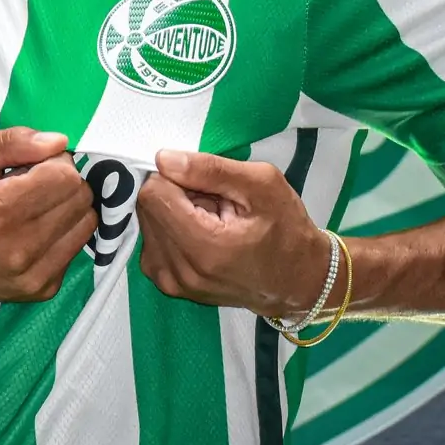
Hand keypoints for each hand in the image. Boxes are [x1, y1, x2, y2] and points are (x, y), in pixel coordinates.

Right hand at [0, 126, 97, 313]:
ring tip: (31, 206)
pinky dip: (60, 233)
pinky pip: (74, 249)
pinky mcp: (40, 290)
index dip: (51, 160)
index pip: (66, 175)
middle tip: (28, 182)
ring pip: (85, 224)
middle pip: (80, 198)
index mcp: (3, 211)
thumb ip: (11, 142)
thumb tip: (59, 142)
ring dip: (66, 207)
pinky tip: (30, 230)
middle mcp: (24, 248)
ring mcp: (35, 275)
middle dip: (61, 181)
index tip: (27, 164)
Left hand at [136, 149, 331, 317]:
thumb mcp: (262, 185)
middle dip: (175, 195)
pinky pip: (152, 241)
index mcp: (203, 247)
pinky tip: (201, 234)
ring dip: (173, 213)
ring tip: (211, 220)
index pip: (154, 194)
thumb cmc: (286, 230)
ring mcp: (170, 281)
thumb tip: (163, 159)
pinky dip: (172, 231)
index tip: (205, 184)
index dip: (176, 178)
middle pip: (147, 208)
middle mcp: (178, 270)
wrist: (297, 282)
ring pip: (147, 222)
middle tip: (213, 203)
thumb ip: (210, 169)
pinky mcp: (167, 285)